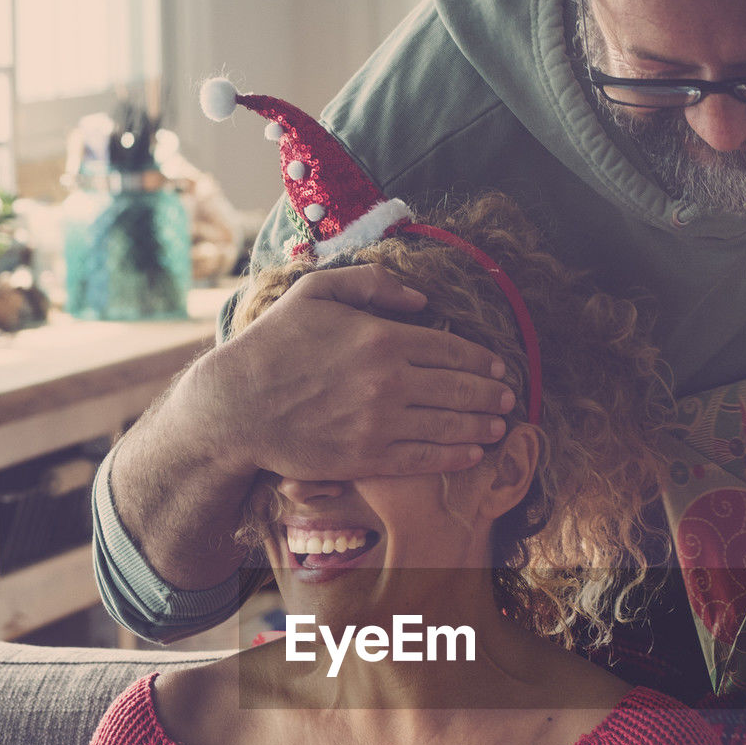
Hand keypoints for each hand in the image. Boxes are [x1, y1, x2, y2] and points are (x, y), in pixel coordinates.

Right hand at [218, 262, 513, 479]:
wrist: (237, 407)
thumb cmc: (274, 345)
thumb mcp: (316, 291)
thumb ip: (372, 285)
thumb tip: (421, 298)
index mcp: (381, 337)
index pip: (449, 349)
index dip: (481, 360)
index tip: (498, 367)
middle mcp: (388, 381)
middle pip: (458, 389)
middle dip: (489, 394)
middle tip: (508, 398)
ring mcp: (380, 424)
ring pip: (447, 426)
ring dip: (480, 426)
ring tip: (500, 427)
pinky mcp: (367, 458)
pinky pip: (423, 459)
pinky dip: (453, 457)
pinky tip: (472, 455)